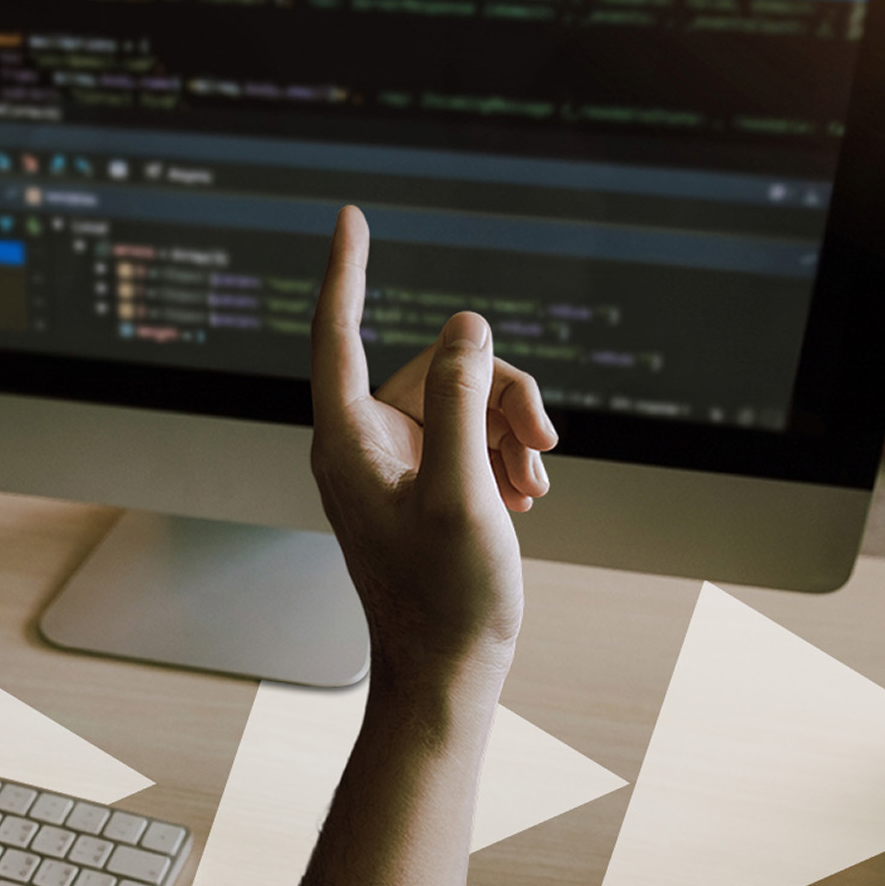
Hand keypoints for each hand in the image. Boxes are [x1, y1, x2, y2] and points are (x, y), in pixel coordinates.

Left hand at [309, 205, 557, 697]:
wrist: (450, 669)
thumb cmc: (447, 596)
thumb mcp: (463, 491)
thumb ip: (463, 401)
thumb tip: (465, 323)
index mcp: (348, 441)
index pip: (339, 333)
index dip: (348, 271)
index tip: (349, 216)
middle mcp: (363, 444)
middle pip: (438, 367)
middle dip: (500, 394)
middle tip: (545, 443)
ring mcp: (395, 464)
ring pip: (464, 400)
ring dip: (510, 430)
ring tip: (535, 485)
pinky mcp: (424, 484)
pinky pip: (470, 436)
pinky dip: (504, 455)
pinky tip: (526, 498)